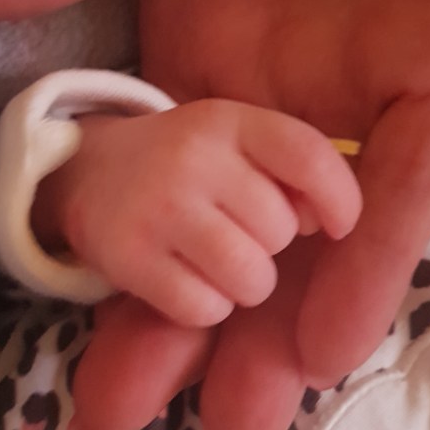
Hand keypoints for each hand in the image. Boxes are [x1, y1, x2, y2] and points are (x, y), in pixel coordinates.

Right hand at [31, 100, 360, 326]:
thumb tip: (326, 222)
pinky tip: (183, 280)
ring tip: (217, 265)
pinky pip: (203, 309)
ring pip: (250, 279)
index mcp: (228, 120)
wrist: (89, 171)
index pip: (307, 155)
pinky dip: (203, 307)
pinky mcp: (125, 255)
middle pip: (279, 231)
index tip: (337, 225)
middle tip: (238, 236)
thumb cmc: (186, 165)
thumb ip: (288, 170)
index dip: (340, 198)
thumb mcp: (235, 142)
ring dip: (244, 286)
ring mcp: (156, 206)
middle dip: (270, 247)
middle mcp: (192, 157)